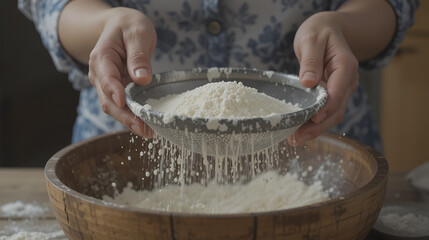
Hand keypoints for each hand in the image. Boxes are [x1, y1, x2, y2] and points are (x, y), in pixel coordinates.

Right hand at [88, 7, 155, 136]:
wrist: (121, 26)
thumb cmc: (129, 26)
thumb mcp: (137, 33)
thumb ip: (138, 56)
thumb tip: (142, 79)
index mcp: (101, 58)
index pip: (106, 79)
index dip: (115, 93)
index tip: (126, 104)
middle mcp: (100, 75)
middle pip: (108, 101)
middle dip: (125, 117)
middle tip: (144, 129)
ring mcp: (107, 85)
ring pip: (115, 108)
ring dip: (130, 121)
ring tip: (149, 132)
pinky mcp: (117, 91)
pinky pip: (123, 107)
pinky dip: (133, 117)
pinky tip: (147, 126)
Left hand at [288, 12, 358, 145]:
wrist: (327, 30)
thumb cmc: (318, 31)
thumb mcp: (311, 40)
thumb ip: (310, 60)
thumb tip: (308, 82)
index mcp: (345, 66)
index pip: (338, 92)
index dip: (325, 108)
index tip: (311, 120)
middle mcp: (348, 81)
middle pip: (336, 110)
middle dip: (318, 127)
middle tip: (297, 138)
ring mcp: (342, 89)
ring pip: (332, 115)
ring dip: (315, 129)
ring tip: (294, 140)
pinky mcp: (332, 94)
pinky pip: (326, 112)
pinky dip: (314, 123)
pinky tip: (299, 131)